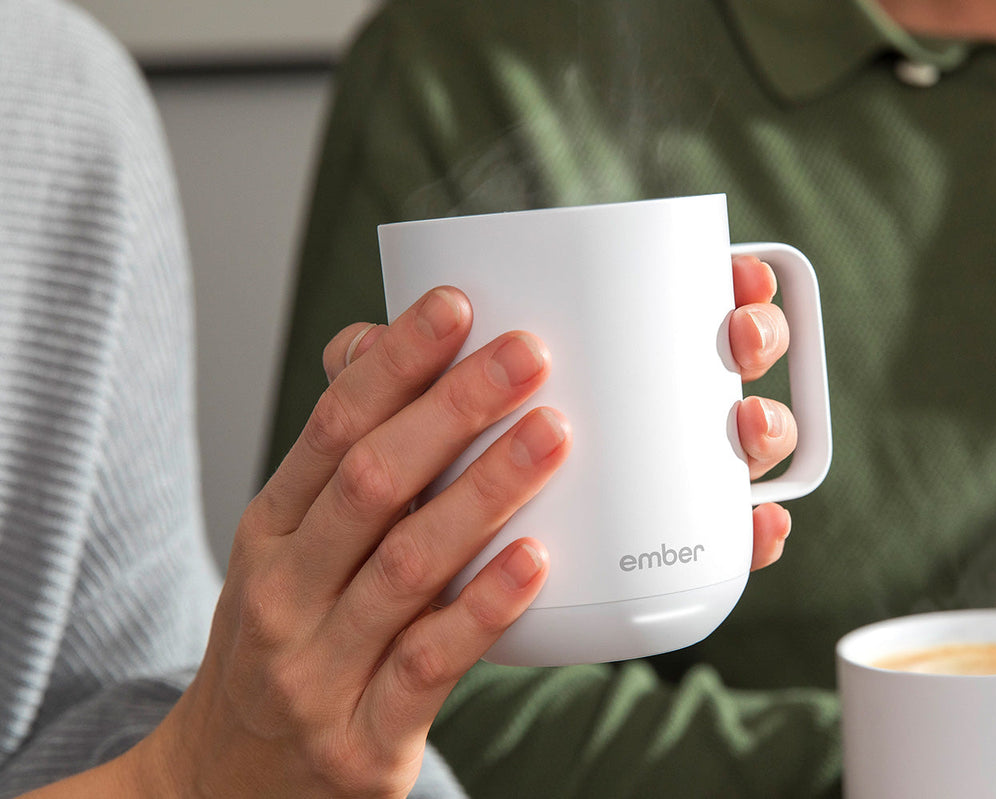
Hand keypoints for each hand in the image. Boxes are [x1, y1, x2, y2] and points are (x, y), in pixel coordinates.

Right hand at [105, 258, 799, 796]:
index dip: (395, 363)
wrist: (225, 788)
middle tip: (530, 352)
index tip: (458, 304)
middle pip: (372, 482)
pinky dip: (484, 606)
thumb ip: (346, 469)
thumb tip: (385, 345)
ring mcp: (318, 668)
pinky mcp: (363, 738)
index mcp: (272, 531)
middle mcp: (284, 592)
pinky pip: (431, 663)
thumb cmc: (290, 644)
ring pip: (407, 563)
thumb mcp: (293, 554)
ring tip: (553, 434)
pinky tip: (536, 560)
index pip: (332, 428)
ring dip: (484, 492)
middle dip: (453, 409)